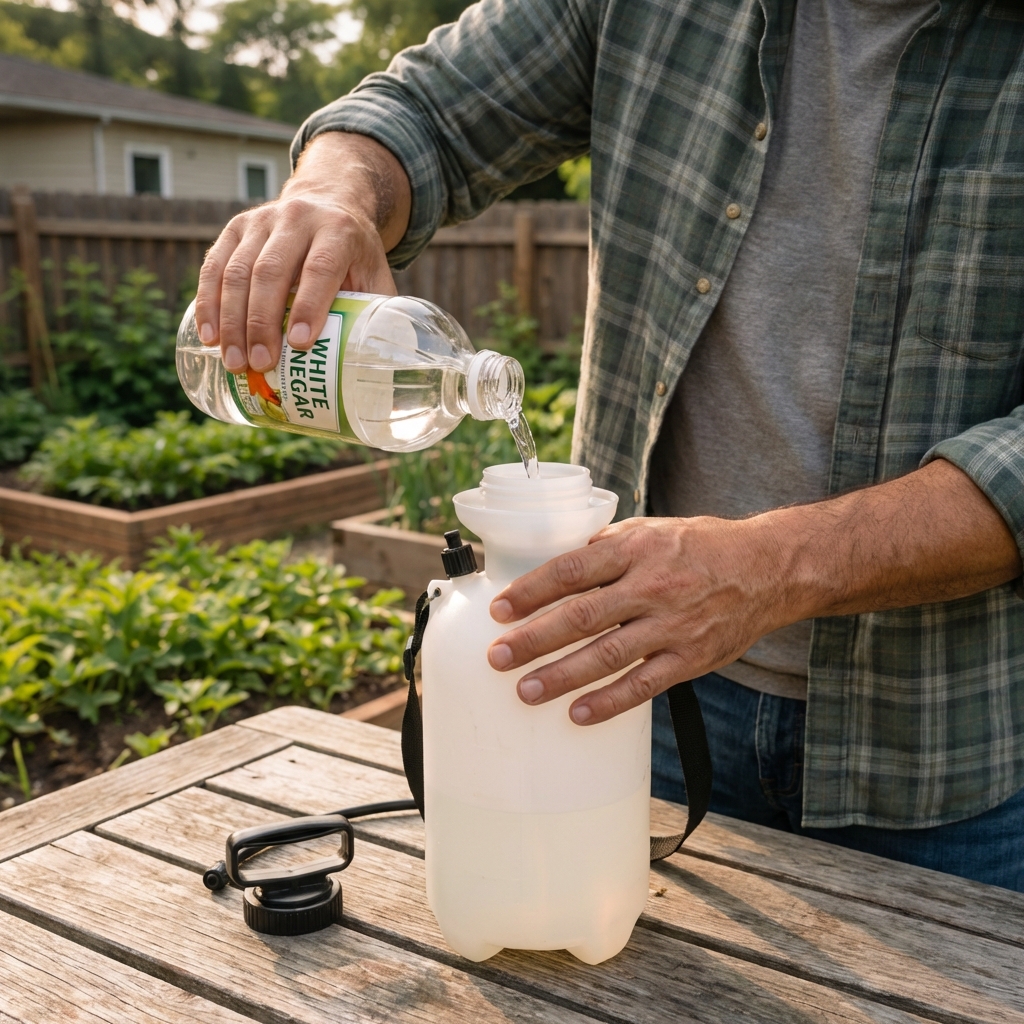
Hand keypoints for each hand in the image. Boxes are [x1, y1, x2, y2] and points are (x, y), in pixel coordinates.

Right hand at [194, 132, 411, 374]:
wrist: (329, 202)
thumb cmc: (355, 255)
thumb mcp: (375, 275)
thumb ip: (377, 311)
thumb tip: (378, 365)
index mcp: (338, 231)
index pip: (320, 268)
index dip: (309, 306)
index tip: (299, 345)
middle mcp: (297, 219)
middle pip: (272, 271)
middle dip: (262, 322)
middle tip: (260, 364)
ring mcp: (261, 220)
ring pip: (238, 271)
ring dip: (232, 321)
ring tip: (234, 362)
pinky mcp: (235, 228)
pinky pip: (214, 266)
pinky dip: (209, 303)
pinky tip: (209, 336)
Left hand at [484, 460, 1021, 726]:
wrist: (769, 569)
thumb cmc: (700, 547)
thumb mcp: (652, 531)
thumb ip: (606, 548)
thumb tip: (553, 566)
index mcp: (636, 548)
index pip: (572, 568)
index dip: (531, 590)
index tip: (498, 609)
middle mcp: (652, 585)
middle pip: (582, 615)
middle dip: (534, 638)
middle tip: (497, 657)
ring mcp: (673, 625)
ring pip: (608, 655)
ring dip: (562, 676)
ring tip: (525, 691)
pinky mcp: (691, 657)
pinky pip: (644, 685)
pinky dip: (610, 702)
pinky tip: (578, 715)